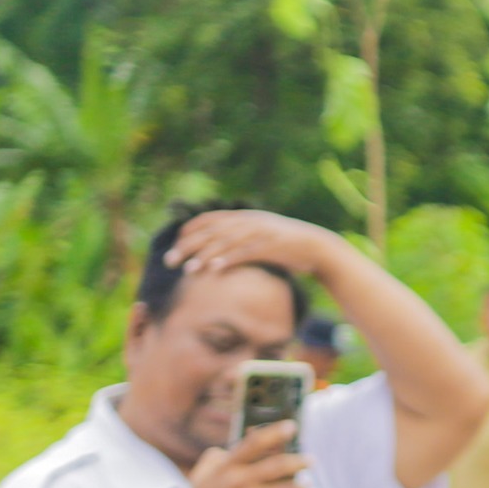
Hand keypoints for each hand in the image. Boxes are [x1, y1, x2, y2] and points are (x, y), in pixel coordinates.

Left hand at [165, 209, 357, 281]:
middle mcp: (249, 222)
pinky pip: (245, 253)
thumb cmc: (287, 247)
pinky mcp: (271, 247)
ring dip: (204, 256)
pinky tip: (215, 270)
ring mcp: (260, 233)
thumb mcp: (262, 235)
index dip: (189, 231)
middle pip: (211, 231)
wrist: (318, 248)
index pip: (209, 219)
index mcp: (244, 217)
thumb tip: (219, 249)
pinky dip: (229, 260)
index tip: (175, 244)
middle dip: (188, 246)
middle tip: (170, 261)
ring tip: (189, 270)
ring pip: (225, 242)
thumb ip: (241, 237)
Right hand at [178, 421, 306, 487]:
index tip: (291, 426)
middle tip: (310, 460)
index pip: (253, 444)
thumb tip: (245, 438)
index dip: (274, 433)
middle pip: (279, 465)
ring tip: (305, 485)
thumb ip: (220, 456)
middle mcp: (240, 483)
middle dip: (300, 461)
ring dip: (301, 486)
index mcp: (226, 469)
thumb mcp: (204, 476)